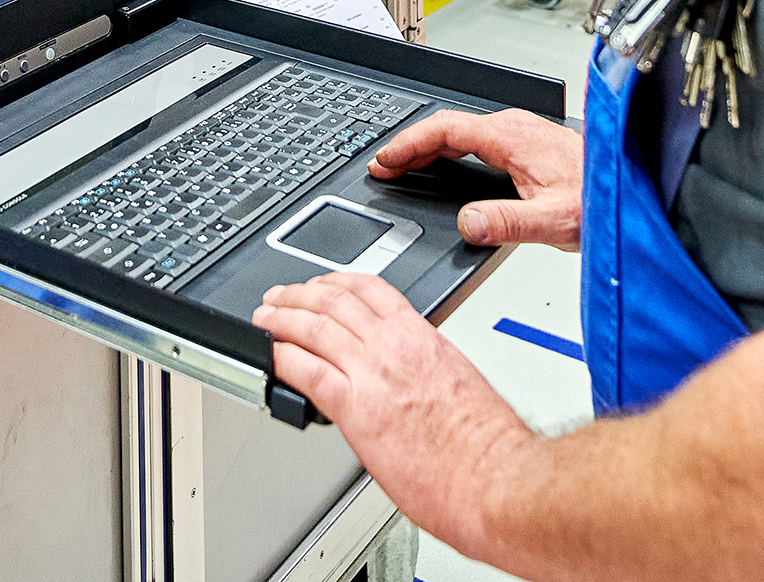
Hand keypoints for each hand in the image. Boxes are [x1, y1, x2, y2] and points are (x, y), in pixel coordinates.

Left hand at [253, 272, 524, 552]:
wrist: (499, 481)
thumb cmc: (489, 447)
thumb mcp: (461, 383)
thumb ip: (426, 372)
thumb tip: (408, 381)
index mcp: (424, 337)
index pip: (372, 289)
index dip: (338, 281)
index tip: (324, 284)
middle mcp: (395, 347)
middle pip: (334, 301)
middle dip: (300, 295)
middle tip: (280, 297)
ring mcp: (373, 375)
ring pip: (314, 328)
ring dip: (281, 319)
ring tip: (264, 320)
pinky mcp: (356, 410)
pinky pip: (308, 372)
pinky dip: (282, 358)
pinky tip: (269, 357)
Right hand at [371, 109, 581, 251]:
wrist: (631, 189)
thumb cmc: (602, 199)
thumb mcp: (553, 220)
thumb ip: (506, 222)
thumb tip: (467, 224)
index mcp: (511, 137)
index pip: (444, 130)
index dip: (408, 145)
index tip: (385, 161)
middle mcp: (514, 128)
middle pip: (447, 128)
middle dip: (410, 146)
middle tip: (384, 167)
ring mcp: (521, 133)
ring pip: (461, 132)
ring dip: (429, 148)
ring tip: (404, 166)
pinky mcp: (527, 144)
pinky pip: (475, 140)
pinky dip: (449, 151)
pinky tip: (444, 165)